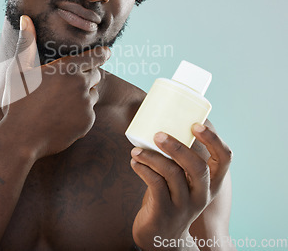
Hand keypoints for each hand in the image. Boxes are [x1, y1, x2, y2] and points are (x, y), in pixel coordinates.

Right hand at [1, 15, 110, 159]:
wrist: (21, 138)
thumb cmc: (18, 102)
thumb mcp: (20, 70)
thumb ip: (27, 43)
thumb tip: (25, 18)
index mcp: (67, 69)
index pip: (96, 56)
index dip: (102, 54)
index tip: (107, 52)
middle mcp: (81, 85)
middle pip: (95, 74)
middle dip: (87, 75)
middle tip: (70, 82)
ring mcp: (85, 105)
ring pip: (92, 94)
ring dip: (84, 94)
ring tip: (62, 101)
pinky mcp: (87, 122)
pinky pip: (89, 112)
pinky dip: (80, 112)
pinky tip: (62, 116)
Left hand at [130, 124, 232, 249]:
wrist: (162, 236)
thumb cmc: (171, 198)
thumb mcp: (183, 181)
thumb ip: (179, 159)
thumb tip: (161, 122)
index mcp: (211, 183)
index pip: (224, 159)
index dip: (213, 140)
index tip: (196, 124)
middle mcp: (201, 194)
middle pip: (197, 166)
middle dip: (177, 147)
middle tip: (158, 134)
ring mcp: (184, 205)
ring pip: (172, 174)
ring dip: (151, 156)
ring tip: (136, 150)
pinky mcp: (164, 211)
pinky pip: (155, 185)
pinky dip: (143, 169)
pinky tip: (135, 163)